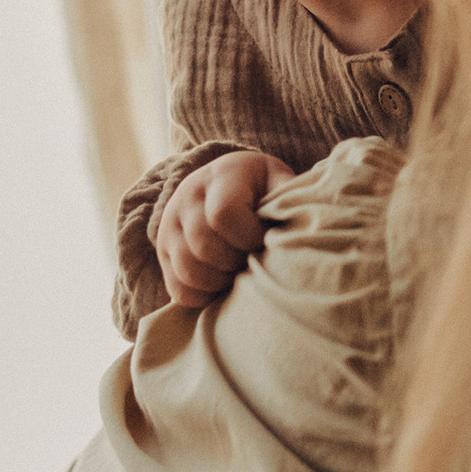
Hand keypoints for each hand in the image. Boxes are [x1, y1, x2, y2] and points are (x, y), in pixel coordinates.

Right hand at [154, 148, 285, 306]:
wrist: (222, 182)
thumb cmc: (260, 187)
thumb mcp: (278, 180)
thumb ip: (290, 196)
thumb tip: (307, 222)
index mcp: (221, 175)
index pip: (223, 214)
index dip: (249, 236)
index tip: (264, 239)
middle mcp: (187, 197)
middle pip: (204, 245)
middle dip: (235, 261)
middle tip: (252, 258)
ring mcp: (170, 225)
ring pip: (188, 270)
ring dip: (219, 281)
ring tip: (239, 271)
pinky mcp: (163, 252)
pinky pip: (178, 289)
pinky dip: (202, 295)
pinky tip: (221, 284)